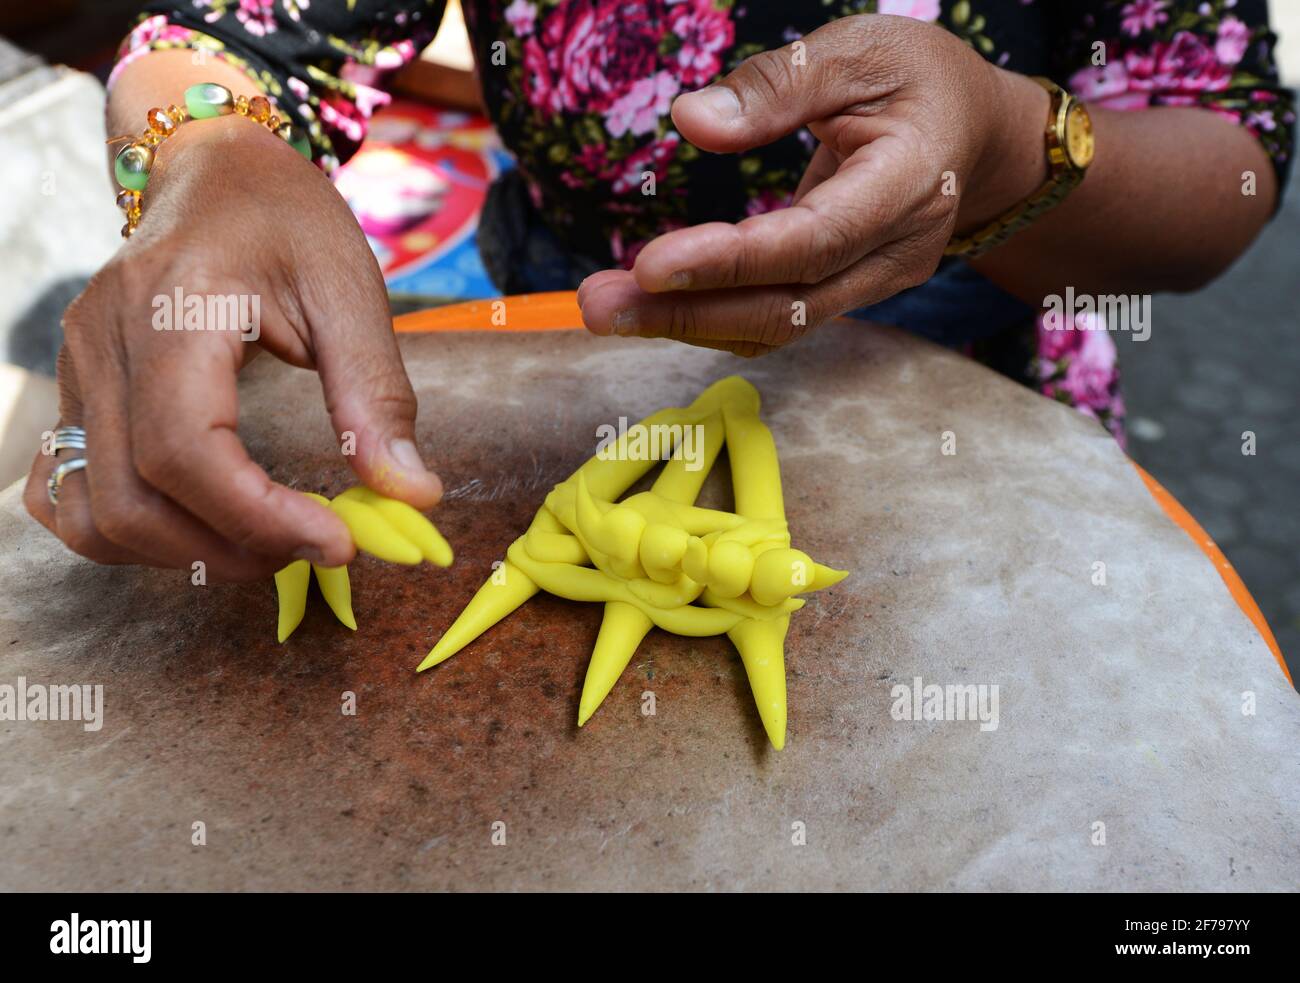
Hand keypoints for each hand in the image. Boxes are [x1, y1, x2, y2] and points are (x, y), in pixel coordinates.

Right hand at [23, 116, 441, 580]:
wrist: (216, 172)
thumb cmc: (287, 220)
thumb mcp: (350, 292)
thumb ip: (378, 397)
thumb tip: (413, 495)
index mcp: (171, 310)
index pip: (185, 449)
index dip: (258, 516)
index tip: (337, 542)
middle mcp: (102, 343)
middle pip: (131, 497)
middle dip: (229, 547)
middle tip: (312, 545)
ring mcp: (76, 370)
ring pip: (91, 512)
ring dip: (179, 553)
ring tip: (264, 539)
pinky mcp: (76, 390)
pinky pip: (65, 493)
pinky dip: (125, 533)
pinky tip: (196, 523)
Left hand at [578, 13, 1048, 354]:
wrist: (974, 135)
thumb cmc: (917, 81)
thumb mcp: (855, 52)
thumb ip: (776, 86)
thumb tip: (690, 120)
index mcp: (908, 186)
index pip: (811, 241)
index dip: (729, 261)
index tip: (648, 265)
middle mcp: (895, 254)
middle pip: (786, 308)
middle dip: (687, 312)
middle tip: (598, 305)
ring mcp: (874, 285)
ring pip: (777, 328)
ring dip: (687, 324)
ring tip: (605, 308)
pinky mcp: (848, 294)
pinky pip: (777, 322)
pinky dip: (713, 319)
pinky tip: (654, 306)